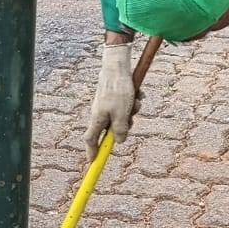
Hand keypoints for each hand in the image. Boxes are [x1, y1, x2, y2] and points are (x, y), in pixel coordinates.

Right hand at [85, 41, 135, 161]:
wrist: (117, 66)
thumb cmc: (118, 90)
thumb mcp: (121, 114)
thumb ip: (120, 130)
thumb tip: (119, 141)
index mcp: (97, 118)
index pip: (91, 140)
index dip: (92, 152)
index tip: (93, 162)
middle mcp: (100, 112)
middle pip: (111, 129)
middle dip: (124, 126)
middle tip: (132, 119)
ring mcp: (107, 104)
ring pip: (121, 117)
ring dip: (132, 112)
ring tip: (135, 102)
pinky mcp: (114, 96)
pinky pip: (125, 106)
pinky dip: (132, 102)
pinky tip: (137, 94)